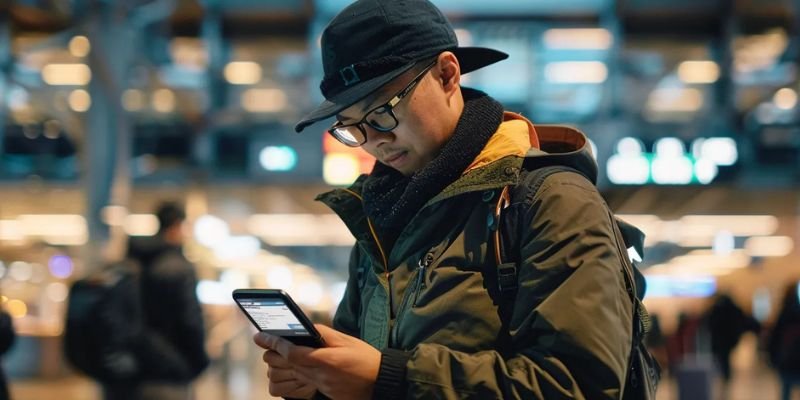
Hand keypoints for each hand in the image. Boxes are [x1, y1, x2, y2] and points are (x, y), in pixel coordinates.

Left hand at [254, 324, 381, 399]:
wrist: (380, 382)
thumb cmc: (366, 358)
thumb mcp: (346, 340)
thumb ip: (323, 333)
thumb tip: (306, 327)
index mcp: (325, 360)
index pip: (291, 352)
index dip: (274, 343)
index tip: (260, 336)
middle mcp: (319, 375)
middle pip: (285, 365)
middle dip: (274, 354)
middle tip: (269, 343)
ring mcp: (321, 386)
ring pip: (293, 374)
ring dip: (285, 363)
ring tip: (284, 352)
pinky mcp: (324, 392)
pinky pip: (304, 382)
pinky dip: (299, 371)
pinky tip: (303, 364)